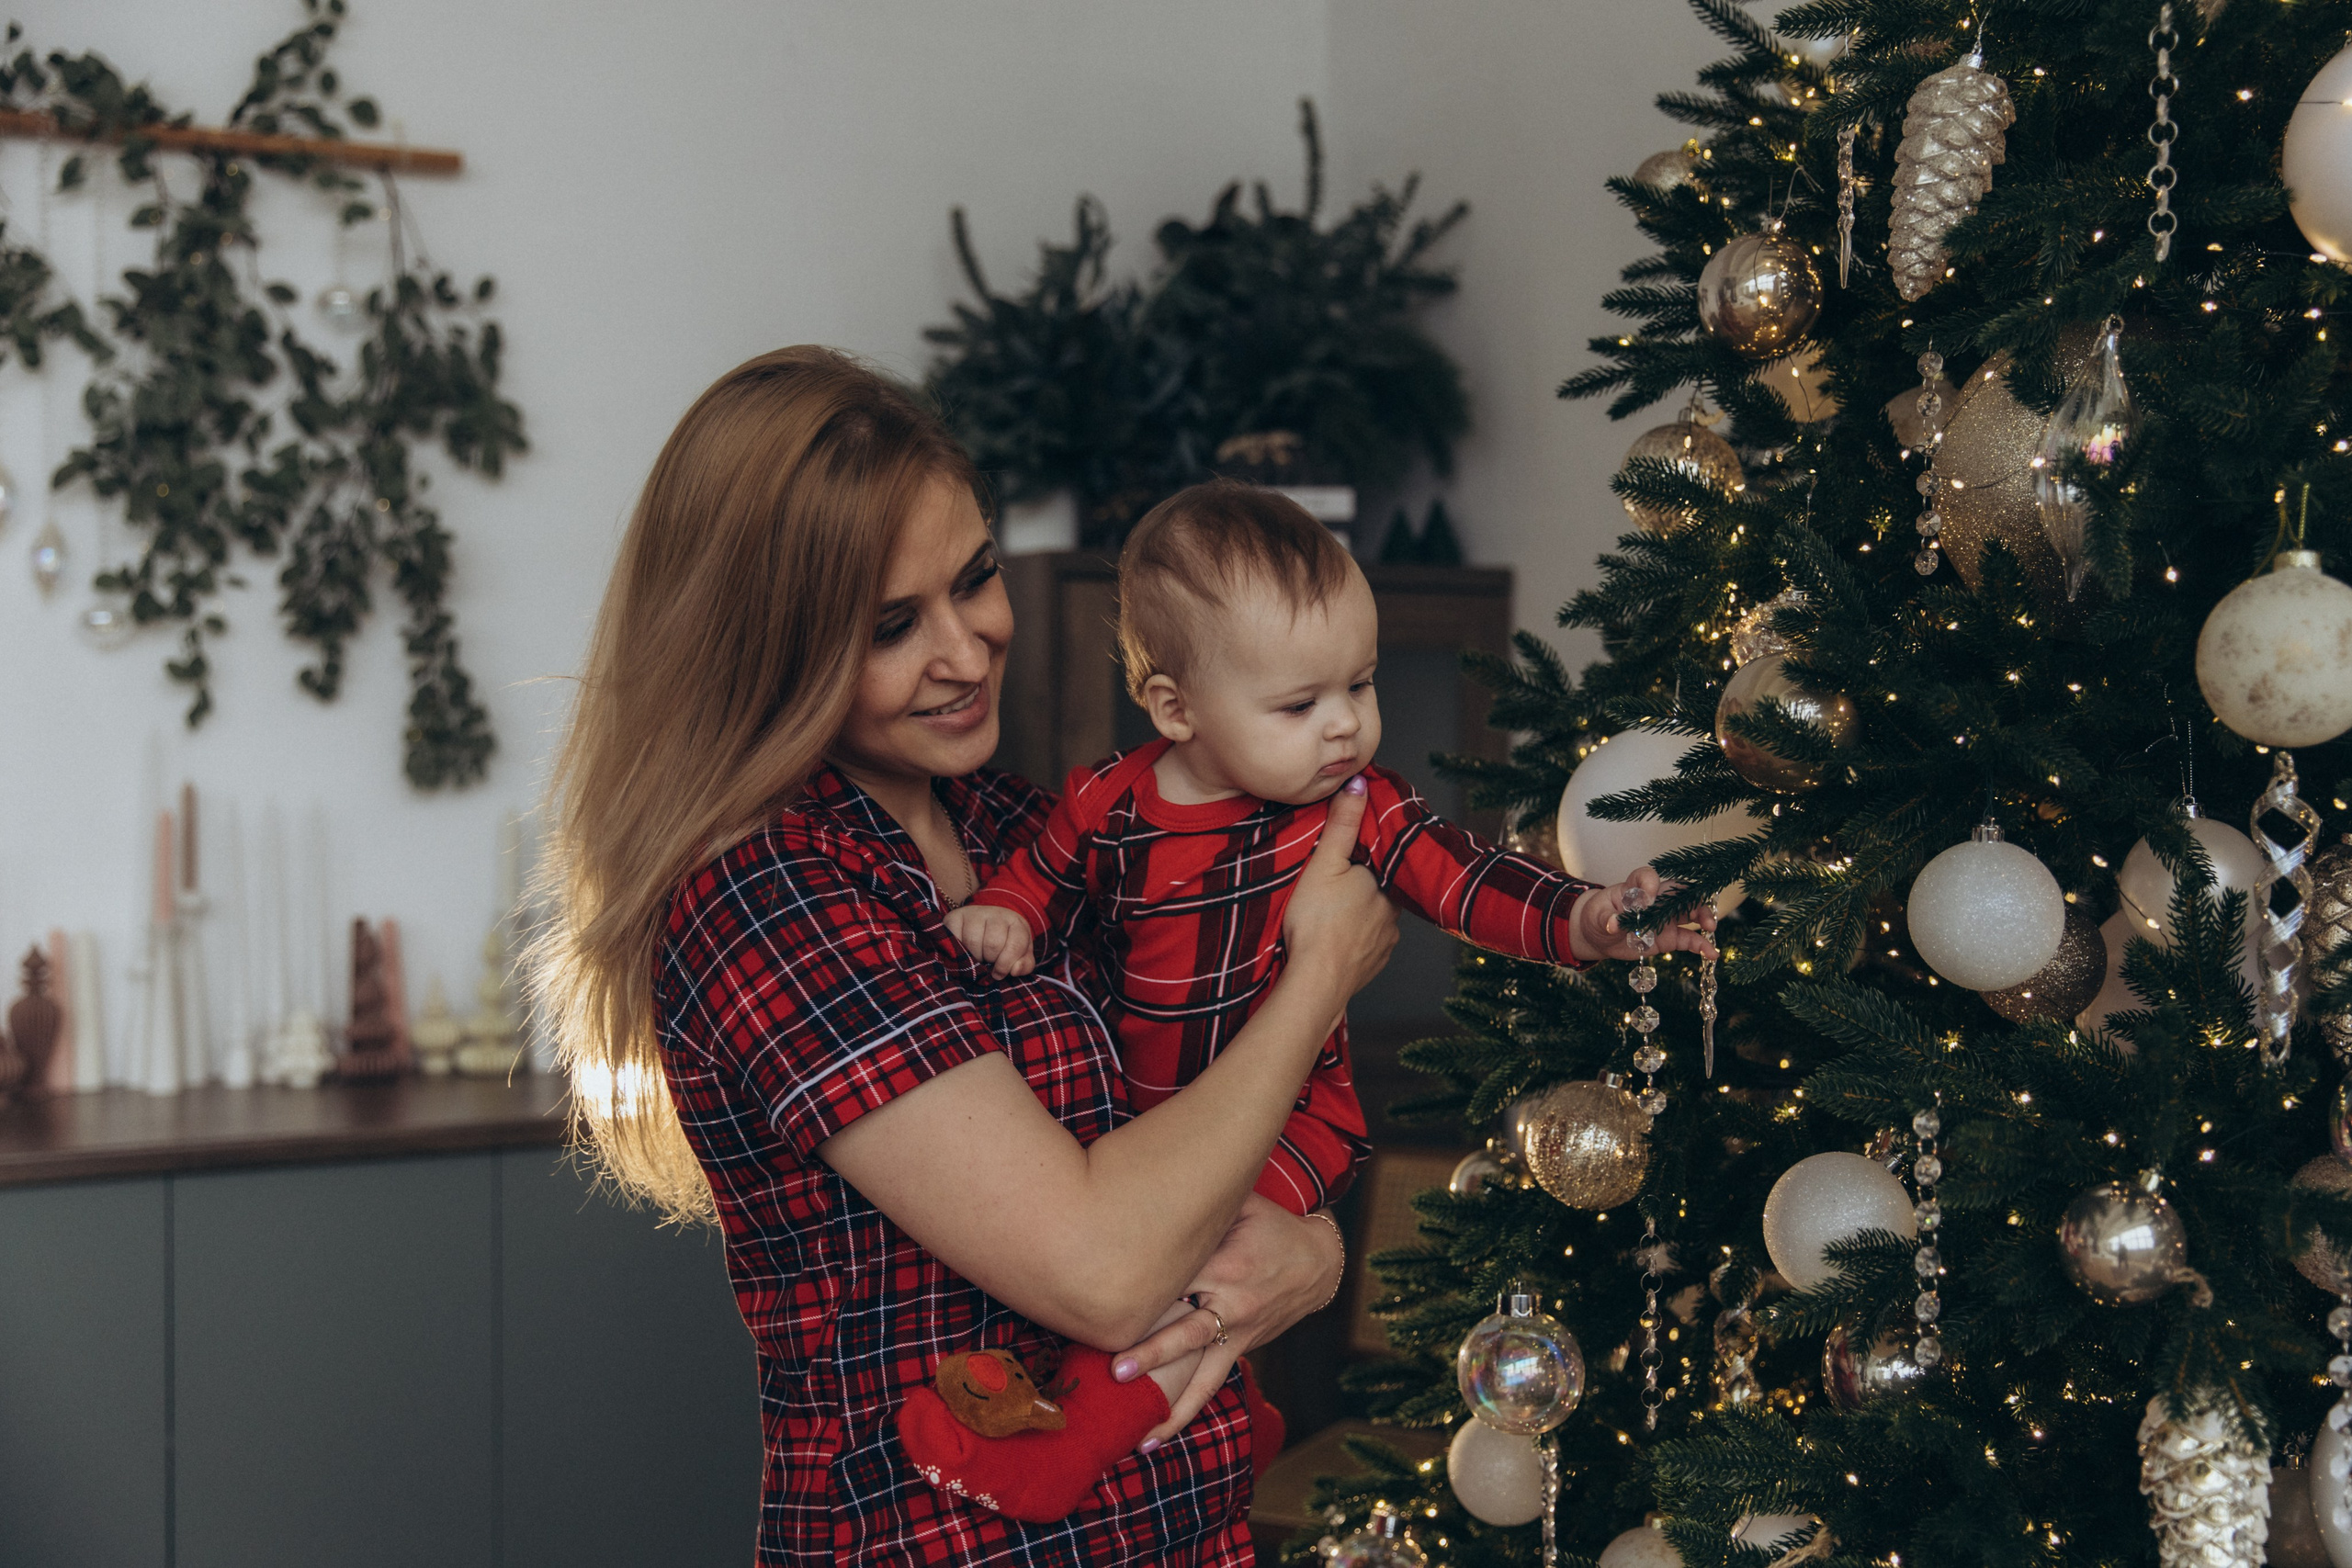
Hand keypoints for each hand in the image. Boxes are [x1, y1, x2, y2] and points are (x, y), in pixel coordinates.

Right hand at [942, 904, 1035, 976]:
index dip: (1006, 964)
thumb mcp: (1020, 955)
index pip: (1016, 944)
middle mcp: (996, 914)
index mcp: (1016, 923)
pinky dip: (958, 950)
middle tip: (987, 962)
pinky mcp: (955, 916)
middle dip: (989, 960)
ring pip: (973, 942)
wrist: (983, 926)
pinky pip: (955, 937)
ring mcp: (974, 913)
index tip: (999, 973)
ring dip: (974, 957)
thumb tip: (1015, 970)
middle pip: (993, 945)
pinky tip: (963, 950)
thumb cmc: (1004, 945)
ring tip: (976, 957)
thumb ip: (1024, 965)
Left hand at [1111, 1193, 1343, 1444]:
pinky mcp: (1240, 1349)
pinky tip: (1156, 1437)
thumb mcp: (1243, 1204)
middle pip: (1188, 1332)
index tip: (1106, 1298)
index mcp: (1229, 1264)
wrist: (1318, 1262)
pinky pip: (1210, 1384)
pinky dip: (1185, 1411)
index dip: (1146, 1287)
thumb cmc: (1270, 1226)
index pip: (1180, 1278)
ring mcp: (1237, 1332)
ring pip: (1200, 1372)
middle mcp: (1233, 1303)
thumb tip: (1150, 1188)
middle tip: (1117, 1371)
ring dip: (1168, 1400)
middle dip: (1154, 1353)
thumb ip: (1204, 1204)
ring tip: (1138, 1430)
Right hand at [1280, 776, 1398, 1019]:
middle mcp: (1393, 914)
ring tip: (1333, 915)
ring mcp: (1386, 943)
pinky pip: (1369, 947)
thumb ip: (1342, 823)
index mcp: (1384, 884)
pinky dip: (1355, 942)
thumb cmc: (1316, 920)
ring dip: (1360, 917)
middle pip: (1380, 891)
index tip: (1350, 857)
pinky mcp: (1374, 966)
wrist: (1315, 981)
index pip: (1383, 861)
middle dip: (1363, 887)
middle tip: (1336, 887)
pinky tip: (1337, 940)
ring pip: (1376, 920)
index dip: (1367, 856)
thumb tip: (1359, 782)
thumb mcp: (1324, 862)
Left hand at [1569, 865, 1719, 963]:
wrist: (1601, 935)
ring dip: (1703, 917)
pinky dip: (1701, 945)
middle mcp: (1656, 900)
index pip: (1647, 877)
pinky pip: (1689, 939)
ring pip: (1690, 912)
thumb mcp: (1596, 916)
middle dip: (1692, 898)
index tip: (1648, 896)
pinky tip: (1711, 953)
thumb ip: (1606, 918)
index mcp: (1636, 887)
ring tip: (1710, 928)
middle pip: (1679, 892)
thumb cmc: (1598, 916)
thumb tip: (1613, 924)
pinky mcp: (1670, 937)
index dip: (1650, 883)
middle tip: (1699, 912)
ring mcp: (1666, 918)